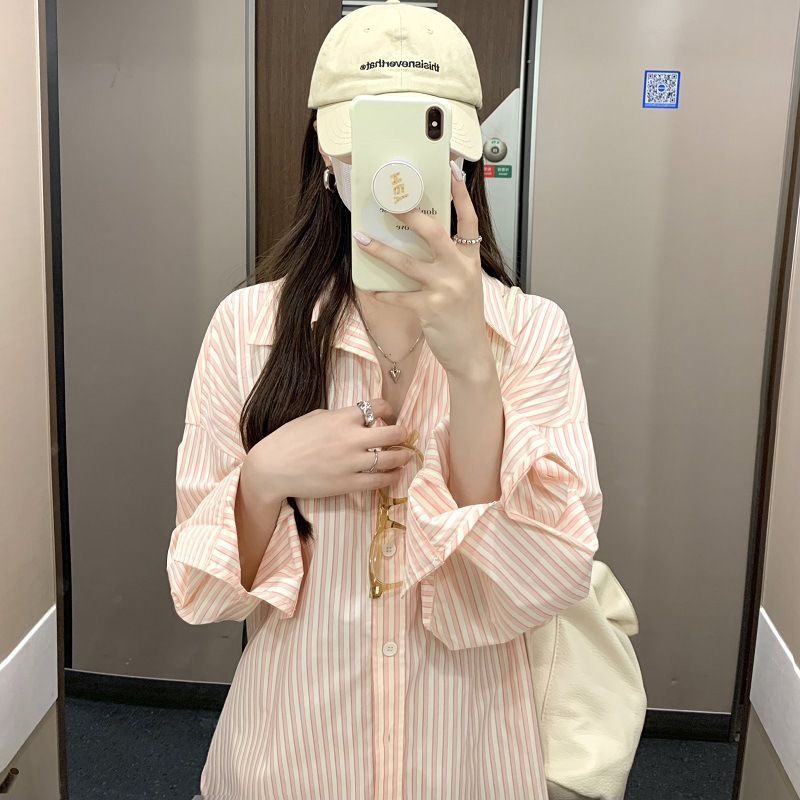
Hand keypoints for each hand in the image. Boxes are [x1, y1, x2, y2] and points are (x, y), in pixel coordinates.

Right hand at [241, 398, 414, 502]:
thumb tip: (358, 419)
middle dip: (402, 434)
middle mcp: (351, 438)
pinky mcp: (347, 484)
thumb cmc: (289, 439)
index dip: (388, 410)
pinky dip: (391, 477)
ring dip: (402, 457)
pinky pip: (378, 481)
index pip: (378, 407)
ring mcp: (351, 463)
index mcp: (342, 417)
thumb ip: (340, 417)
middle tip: (403, 436)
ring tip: (406, 456)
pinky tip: (395, 474)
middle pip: (392, 434)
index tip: (389, 416)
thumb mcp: (315, 417)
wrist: (272, 468)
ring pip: (390, 459)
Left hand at [352, 160, 492, 378]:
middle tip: (390, 202)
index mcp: (470, 260)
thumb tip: (420, 241)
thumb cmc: (464, 317)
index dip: (460, 194)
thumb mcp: (465, 284)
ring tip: (362, 239)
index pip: (468, 220)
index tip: (450, 172)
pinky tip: (372, 290)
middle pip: (434, 232)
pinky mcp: (431, 308)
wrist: (471, 353)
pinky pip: (399, 295)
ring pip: (407, 262)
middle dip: (409, 214)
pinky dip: (384, 293)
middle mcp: (460, 270)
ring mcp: (446, 289)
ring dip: (381, 250)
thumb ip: (450, 262)